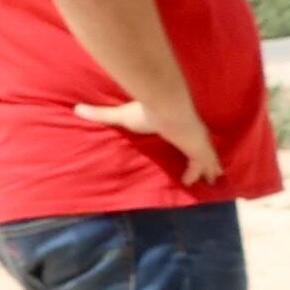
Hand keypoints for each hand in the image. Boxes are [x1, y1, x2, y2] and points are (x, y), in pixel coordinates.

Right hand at [74, 96, 222, 189]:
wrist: (166, 106)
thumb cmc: (146, 110)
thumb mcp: (121, 115)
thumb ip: (101, 114)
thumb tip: (76, 109)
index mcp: (177, 124)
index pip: (184, 134)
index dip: (186, 141)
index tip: (187, 146)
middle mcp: (190, 132)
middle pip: (201, 148)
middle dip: (206, 158)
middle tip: (211, 169)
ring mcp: (198, 141)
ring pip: (207, 158)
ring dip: (210, 168)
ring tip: (213, 179)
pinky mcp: (199, 149)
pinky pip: (202, 164)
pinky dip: (199, 172)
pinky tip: (198, 182)